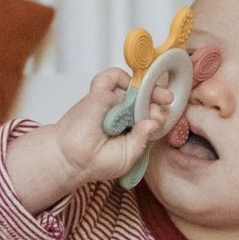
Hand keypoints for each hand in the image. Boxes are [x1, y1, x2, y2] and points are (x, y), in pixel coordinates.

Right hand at [7, 66, 180, 205]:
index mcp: (130, 127)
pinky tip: (131, 87)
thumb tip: (154, 122)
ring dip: (146, 88)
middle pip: (144, 97)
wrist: (71, 161)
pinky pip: (111, 77)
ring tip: (154, 95)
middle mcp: (122, 112)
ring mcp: (110, 102)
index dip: (158, 112)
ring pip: (131, 86)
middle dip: (157, 96)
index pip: (149, 113)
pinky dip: (122, 77)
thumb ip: (142, 139)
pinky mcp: (98, 94)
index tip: (163, 117)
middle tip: (167, 98)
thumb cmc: (96, 162)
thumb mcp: (128, 156)